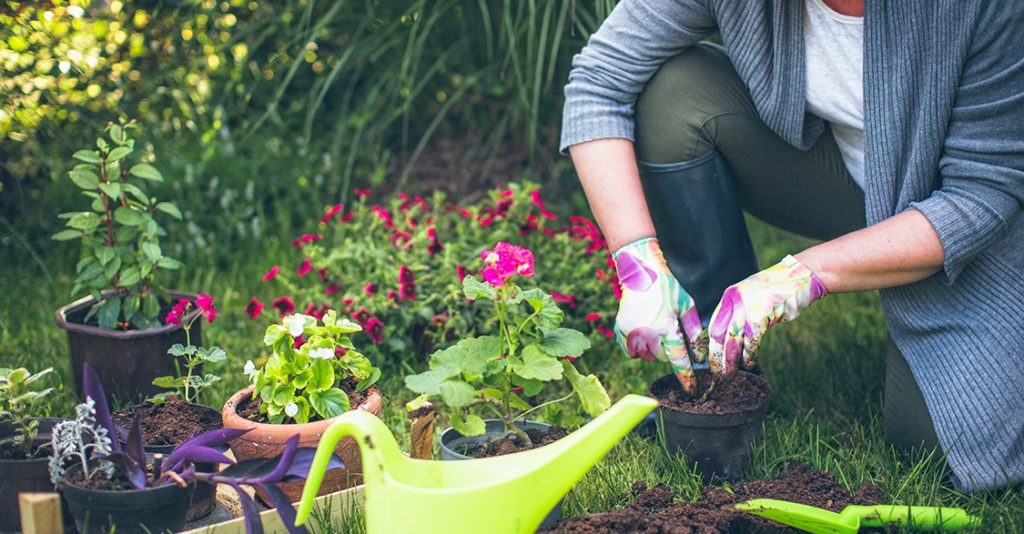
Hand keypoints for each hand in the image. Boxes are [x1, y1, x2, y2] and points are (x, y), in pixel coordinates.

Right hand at [612, 238, 704, 392]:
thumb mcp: (686, 305)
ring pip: (646, 356)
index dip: (686, 376)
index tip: (691, 388)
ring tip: (654, 330)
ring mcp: (631, 333)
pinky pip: (631, 351)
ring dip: (652, 349)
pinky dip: (637, 347)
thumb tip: (699, 355)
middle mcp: (648, 333)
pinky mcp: (621, 330)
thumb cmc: (667, 288)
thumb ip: (693, 331)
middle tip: (667, 334)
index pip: (678, 359)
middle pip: (661, 358)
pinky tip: (642, 332)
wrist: (640, 272)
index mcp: (667, 327)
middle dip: (667, 351)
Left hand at [708, 255, 826, 373]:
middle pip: (719, 335)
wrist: (800, 277)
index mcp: (729, 296)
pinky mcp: (762, 314)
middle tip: (717, 373)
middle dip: (717, 357)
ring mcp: (747, 307)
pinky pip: (751, 341)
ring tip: (730, 374)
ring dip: (731, 361)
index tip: (708, 360)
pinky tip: (749, 363)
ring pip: (733, 340)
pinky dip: (749, 355)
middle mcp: (735, 301)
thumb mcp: (751, 297)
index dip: (709, 344)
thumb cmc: (776, 291)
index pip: (713, 324)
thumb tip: (728, 337)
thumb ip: (738, 312)